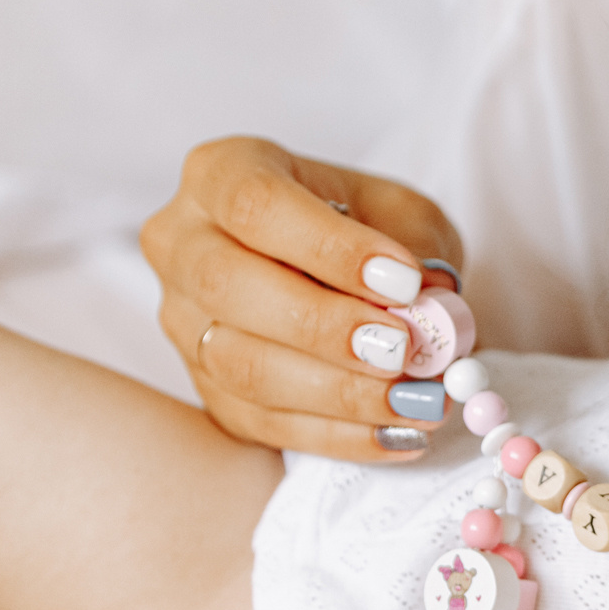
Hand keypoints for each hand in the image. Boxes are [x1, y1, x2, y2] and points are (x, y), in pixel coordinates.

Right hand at [141, 137, 464, 460]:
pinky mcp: (204, 386)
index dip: (330, 248)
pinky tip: (399, 434)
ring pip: (241, 365)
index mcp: (222, 173)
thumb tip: (426, 300)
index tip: (404, 281)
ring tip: (415, 399)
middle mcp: (182, 244)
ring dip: (338, 392)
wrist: (335, 266)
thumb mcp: (401, 212)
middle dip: (325, 327)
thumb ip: (412, 245)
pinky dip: (338, 435)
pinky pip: (262, 421)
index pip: (258, 205)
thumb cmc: (364, 225)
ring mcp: (182, 321)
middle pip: (230, 287)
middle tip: (403, 349)